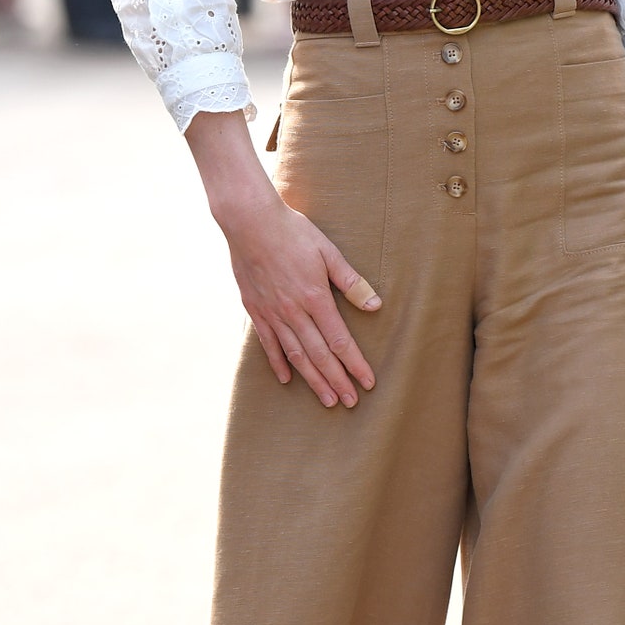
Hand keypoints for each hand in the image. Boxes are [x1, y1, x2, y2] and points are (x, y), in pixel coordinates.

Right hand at [185, 109, 380, 406]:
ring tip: (327, 399)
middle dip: (337, 380)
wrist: (249, 222)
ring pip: (295, 355)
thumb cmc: (293, 232)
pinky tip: (286, 378)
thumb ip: (351, 282)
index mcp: (315, 298)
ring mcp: (272, 313)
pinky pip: (268, 343)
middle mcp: (293, 311)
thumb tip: (375, 305)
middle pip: (319, 355)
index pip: (340, 340)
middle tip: (350, 402)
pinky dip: (278, 362)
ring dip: (313, 379)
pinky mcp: (255, 309)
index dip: (354, 364)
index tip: (367, 382)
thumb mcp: (328, 252)